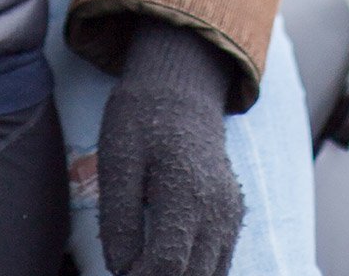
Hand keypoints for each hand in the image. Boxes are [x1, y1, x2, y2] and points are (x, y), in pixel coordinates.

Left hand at [97, 18, 243, 275]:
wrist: (179, 91)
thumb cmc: (140, 120)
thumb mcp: (116, 160)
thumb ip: (118, 217)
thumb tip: (119, 268)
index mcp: (187, 194)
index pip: (169, 264)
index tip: (117, 269)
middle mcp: (219, 211)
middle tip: (128, 266)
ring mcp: (230, 215)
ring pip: (210, 274)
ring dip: (178, 275)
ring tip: (143, 261)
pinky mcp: (232, 215)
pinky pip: (218, 260)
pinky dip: (194, 268)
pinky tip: (165, 257)